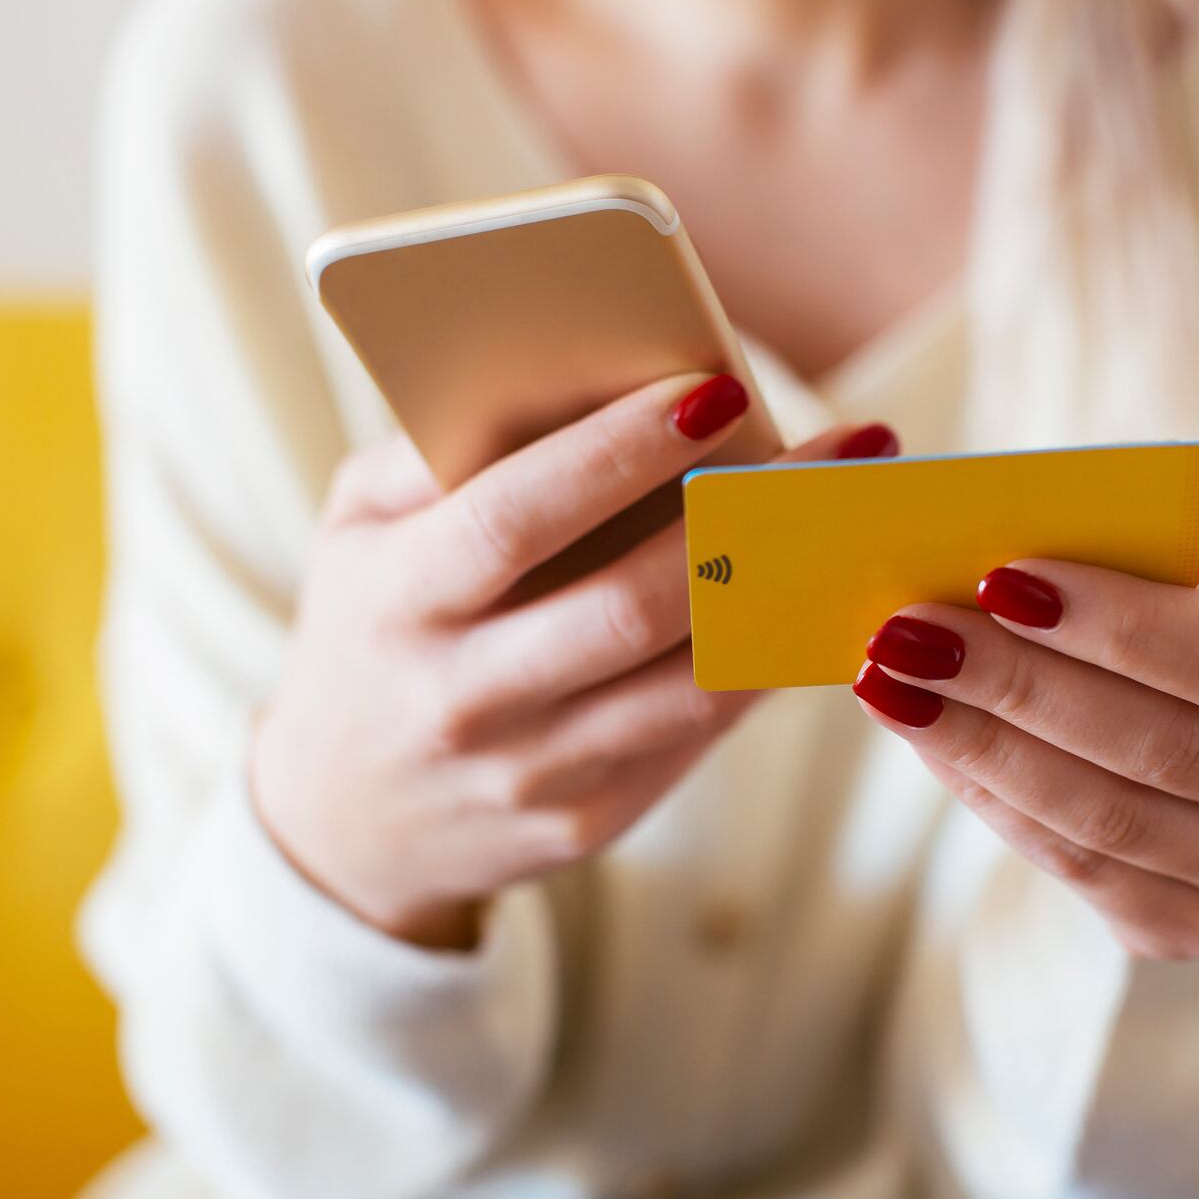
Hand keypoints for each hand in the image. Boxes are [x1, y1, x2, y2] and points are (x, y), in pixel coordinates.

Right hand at [253, 371, 890, 948]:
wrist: (341, 823)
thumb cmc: (369, 629)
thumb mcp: (359, 532)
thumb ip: (436, 454)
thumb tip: (575, 375)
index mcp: (396, 600)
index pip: (516, 515)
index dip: (616, 453)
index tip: (714, 388)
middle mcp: (458, 697)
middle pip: (631, 605)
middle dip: (748, 518)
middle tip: (845, 449)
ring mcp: (525, 773)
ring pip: (689, 682)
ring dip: (786, 598)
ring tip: (857, 522)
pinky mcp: (582, 823)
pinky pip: (695, 734)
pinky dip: (760, 665)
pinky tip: (814, 604)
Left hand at [851, 561, 1198, 959]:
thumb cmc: (1187, 636)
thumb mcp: (1188, 590)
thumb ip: (1121, 574)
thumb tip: (981, 563)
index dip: (1120, 626)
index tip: (1002, 576)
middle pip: (1159, 748)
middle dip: (1019, 683)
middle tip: (910, 629)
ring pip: (1104, 818)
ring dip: (980, 744)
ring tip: (892, 678)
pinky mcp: (1194, 931)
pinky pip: (1073, 866)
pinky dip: (986, 795)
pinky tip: (924, 735)